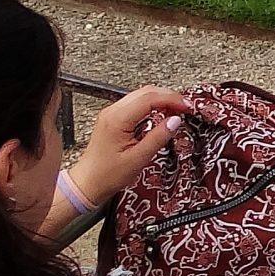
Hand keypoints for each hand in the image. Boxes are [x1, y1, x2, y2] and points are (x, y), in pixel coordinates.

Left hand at [67, 87, 190, 206]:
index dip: (172, 99)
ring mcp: (111, 114)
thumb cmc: (107, 175)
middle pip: (146, 92)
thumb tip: (175, 120)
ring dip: (161, 100)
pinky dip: (152, 105)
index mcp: (117, 119)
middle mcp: (112, 112)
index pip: (150, 98)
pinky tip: (161, 115)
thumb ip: (158, 137)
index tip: (187, 107)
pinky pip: (136, 104)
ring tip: (176, 111)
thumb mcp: (138, 159)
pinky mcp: (113, 119)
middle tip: (185, 108)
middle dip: (169, 96)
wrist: (87, 184)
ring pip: (142, 95)